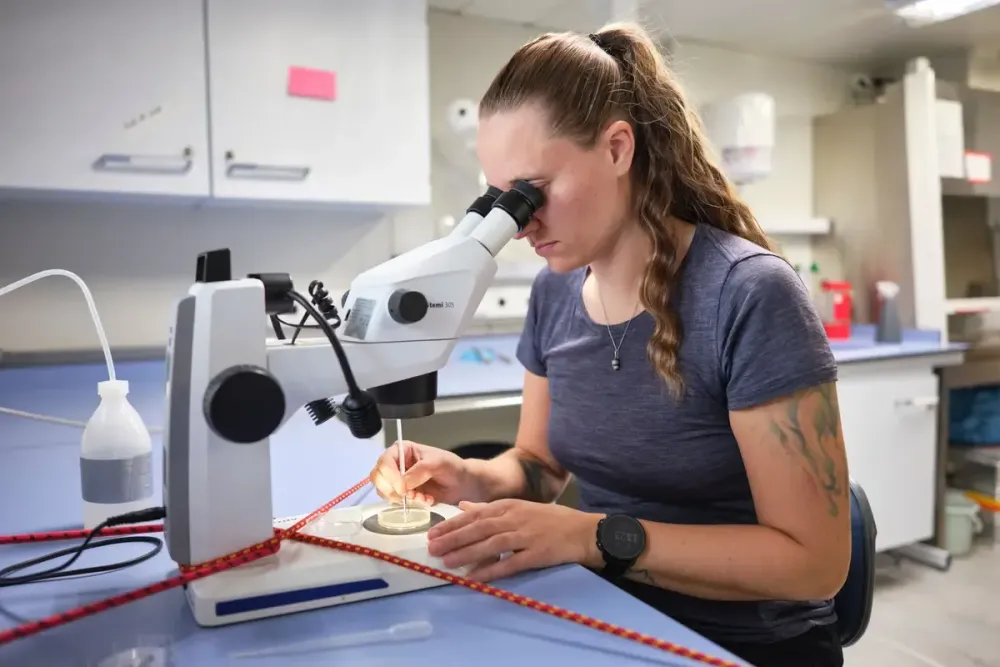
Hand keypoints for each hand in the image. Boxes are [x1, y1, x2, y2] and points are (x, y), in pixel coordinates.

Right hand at [369, 441, 480, 505]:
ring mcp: (398, 480)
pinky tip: (426, 500)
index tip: (402, 488)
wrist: (463, 483)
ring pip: (385, 491)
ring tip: (422, 497)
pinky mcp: (404, 494)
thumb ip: (419, 471)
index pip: (384, 462)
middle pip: (378, 477)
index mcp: (402, 450)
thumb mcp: (437, 463)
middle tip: (407, 496)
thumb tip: (402, 484)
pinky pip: (397, 502)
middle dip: (391, 489)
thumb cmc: (451, 466)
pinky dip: (411, 504)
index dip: (390, 476)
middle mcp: (397, 464)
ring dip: (402, 498)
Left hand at [427, 499, 599, 580]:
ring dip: (466, 553)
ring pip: (490, 545)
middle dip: (453, 539)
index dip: (452, 525)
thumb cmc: (550, 520)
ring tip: (447, 562)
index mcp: (509, 506)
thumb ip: (489, 508)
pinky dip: (491, 570)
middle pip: (478, 529)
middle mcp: (514, 519)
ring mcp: (525, 536)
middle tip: (432, 548)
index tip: (433, 533)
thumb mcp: (519, 508)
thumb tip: (463, 506)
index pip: (474, 515)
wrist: (582, 531)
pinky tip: (474, 577)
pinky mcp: (536, 554)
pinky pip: (509, 564)